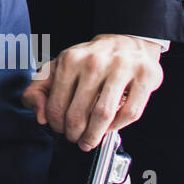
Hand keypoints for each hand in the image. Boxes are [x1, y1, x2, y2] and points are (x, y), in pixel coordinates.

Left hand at [21, 34, 163, 150]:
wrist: (125, 43)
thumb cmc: (89, 61)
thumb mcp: (58, 68)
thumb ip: (38, 89)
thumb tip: (40, 116)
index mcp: (70, 60)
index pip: (56, 105)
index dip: (56, 124)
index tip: (59, 130)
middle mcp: (95, 62)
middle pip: (78, 113)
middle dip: (74, 134)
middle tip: (75, 138)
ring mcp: (121, 68)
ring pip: (103, 114)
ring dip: (94, 135)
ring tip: (89, 141)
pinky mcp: (144, 76)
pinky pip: (129, 112)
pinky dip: (118, 126)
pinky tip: (110, 127)